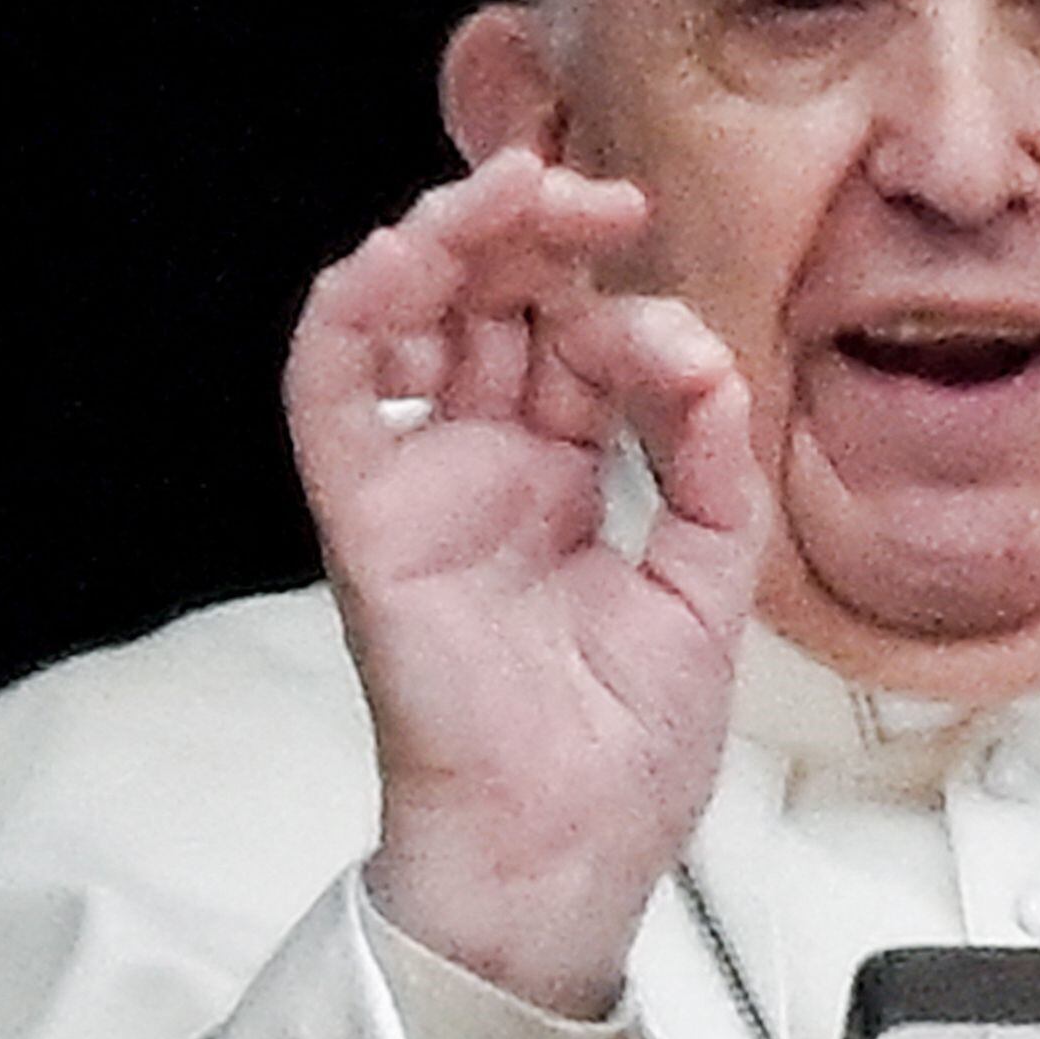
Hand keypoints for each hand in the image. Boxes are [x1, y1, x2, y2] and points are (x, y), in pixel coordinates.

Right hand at [282, 150, 761, 1014]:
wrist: (573, 847)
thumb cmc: (630, 747)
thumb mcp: (707, 582)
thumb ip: (708, 465)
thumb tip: (706, 356)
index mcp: (560, 479)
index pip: (572, 345)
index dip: (622, 307)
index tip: (682, 329)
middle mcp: (485, 468)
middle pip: (486, 308)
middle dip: (536, 234)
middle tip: (600, 197)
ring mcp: (422, 488)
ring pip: (407, 324)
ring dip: (451, 241)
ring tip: (520, 191)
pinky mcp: (368, 522)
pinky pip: (331, 397)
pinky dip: (355, 315)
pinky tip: (404, 255)